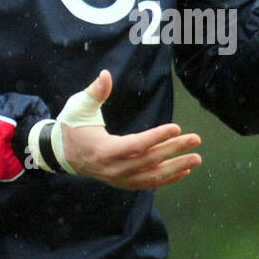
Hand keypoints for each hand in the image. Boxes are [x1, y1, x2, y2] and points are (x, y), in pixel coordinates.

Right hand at [59, 71, 201, 188]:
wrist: (62, 154)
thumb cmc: (72, 126)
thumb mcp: (79, 107)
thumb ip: (95, 92)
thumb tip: (105, 74)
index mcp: (104, 150)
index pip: (136, 145)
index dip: (157, 137)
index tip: (176, 128)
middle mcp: (113, 169)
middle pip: (149, 161)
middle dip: (174, 150)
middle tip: (195, 139)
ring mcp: (119, 178)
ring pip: (152, 176)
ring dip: (176, 167)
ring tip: (196, 157)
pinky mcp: (123, 183)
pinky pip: (149, 183)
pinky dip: (167, 179)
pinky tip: (184, 170)